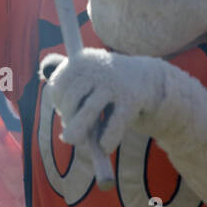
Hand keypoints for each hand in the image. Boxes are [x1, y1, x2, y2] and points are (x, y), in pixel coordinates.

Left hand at [40, 48, 166, 154]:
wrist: (149, 77)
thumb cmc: (108, 83)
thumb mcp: (86, 76)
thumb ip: (66, 90)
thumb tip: (56, 119)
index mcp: (83, 60)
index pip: (60, 83)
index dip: (58, 101)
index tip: (64, 110)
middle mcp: (98, 68)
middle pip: (72, 98)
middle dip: (68, 117)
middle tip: (70, 132)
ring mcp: (114, 84)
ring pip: (89, 111)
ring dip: (78, 131)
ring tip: (74, 140)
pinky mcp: (131, 100)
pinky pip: (113, 125)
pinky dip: (107, 140)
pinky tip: (105, 146)